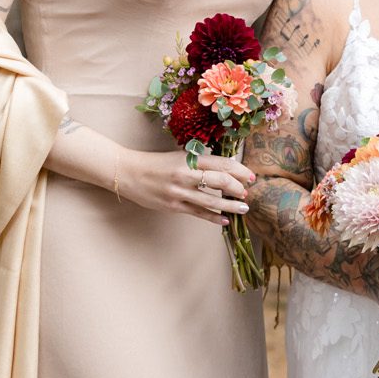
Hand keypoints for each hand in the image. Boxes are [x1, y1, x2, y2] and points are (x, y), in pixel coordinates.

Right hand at [115, 147, 255, 225]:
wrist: (128, 173)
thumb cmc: (156, 163)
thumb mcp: (179, 156)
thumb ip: (199, 162)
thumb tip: (224, 169)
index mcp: (189, 159)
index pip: (221, 163)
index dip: (239, 170)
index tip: (250, 176)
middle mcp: (186, 174)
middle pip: (220, 181)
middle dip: (238, 187)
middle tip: (247, 192)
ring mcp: (179, 192)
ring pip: (212, 200)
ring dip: (231, 205)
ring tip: (244, 208)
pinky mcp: (173, 206)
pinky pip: (198, 213)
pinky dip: (213, 217)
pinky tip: (225, 221)